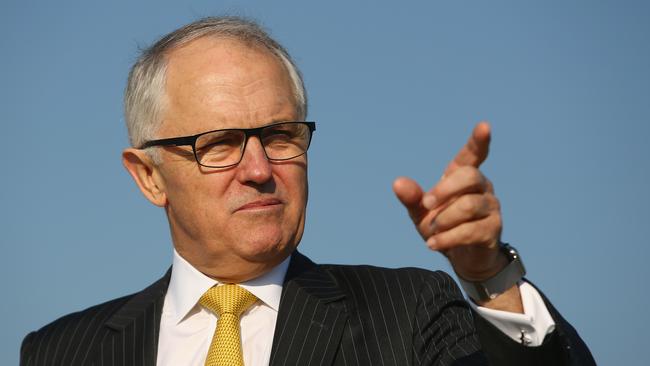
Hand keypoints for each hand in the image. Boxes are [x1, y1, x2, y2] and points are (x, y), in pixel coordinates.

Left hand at [392, 122, 505, 281]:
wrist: (461, 258)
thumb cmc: (442, 226)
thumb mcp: (422, 212)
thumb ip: (412, 197)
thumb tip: (398, 182)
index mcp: (463, 177)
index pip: (473, 154)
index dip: (478, 141)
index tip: (484, 126)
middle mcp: (482, 187)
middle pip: (470, 176)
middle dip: (444, 190)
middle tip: (426, 205)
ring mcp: (491, 208)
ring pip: (469, 205)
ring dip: (444, 219)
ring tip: (432, 231)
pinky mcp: (493, 230)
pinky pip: (470, 230)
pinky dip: (447, 238)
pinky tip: (432, 244)